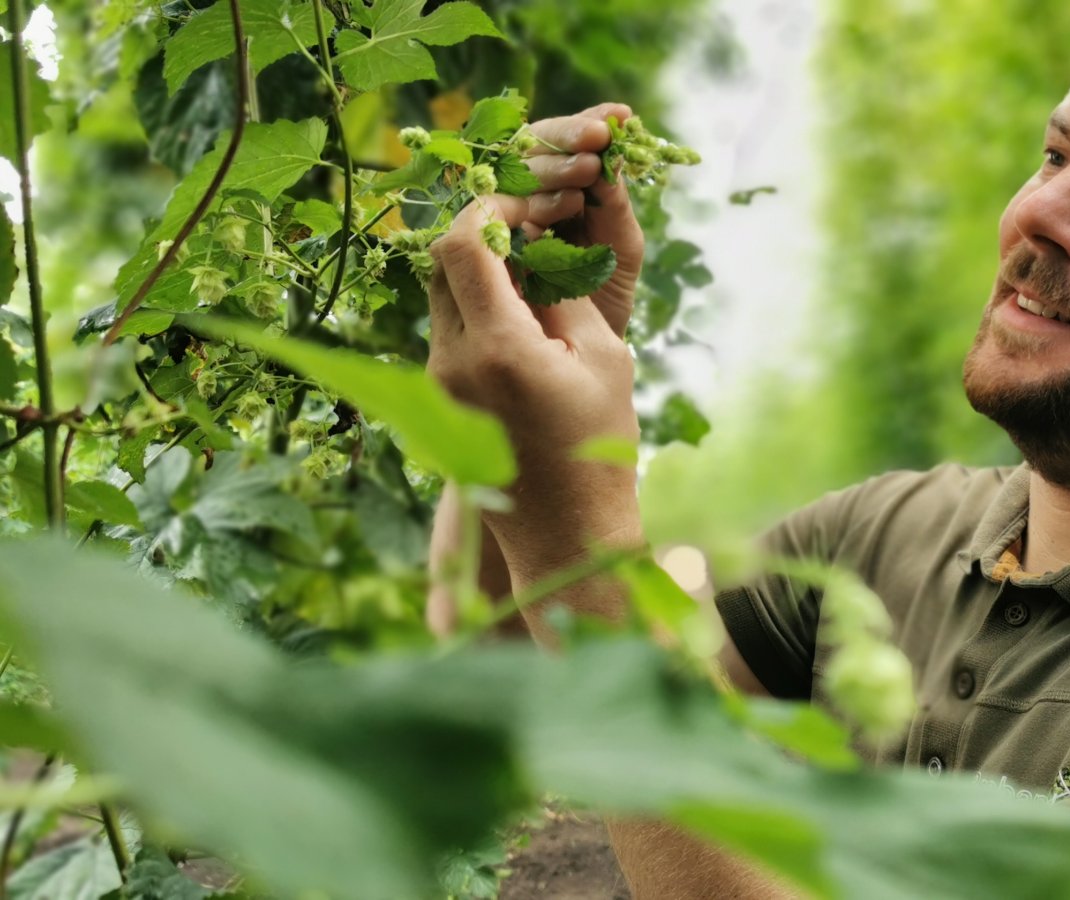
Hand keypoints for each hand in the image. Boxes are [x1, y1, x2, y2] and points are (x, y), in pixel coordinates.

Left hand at [425, 103, 643, 571]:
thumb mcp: (602, 358)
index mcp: (497, 350)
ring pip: (439, 294)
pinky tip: (521, 307)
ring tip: (530, 261)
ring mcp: (438, 384)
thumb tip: (539, 243)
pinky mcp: (439, 400)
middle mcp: (452, 363)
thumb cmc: (600, 448)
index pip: (467, 244)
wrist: (567, 534)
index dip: (495, 208)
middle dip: (482, 230)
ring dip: (478, 266)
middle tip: (529, 223)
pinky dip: (477, 303)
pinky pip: (447, 329)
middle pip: (441, 261)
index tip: (532, 204)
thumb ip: (563, 294)